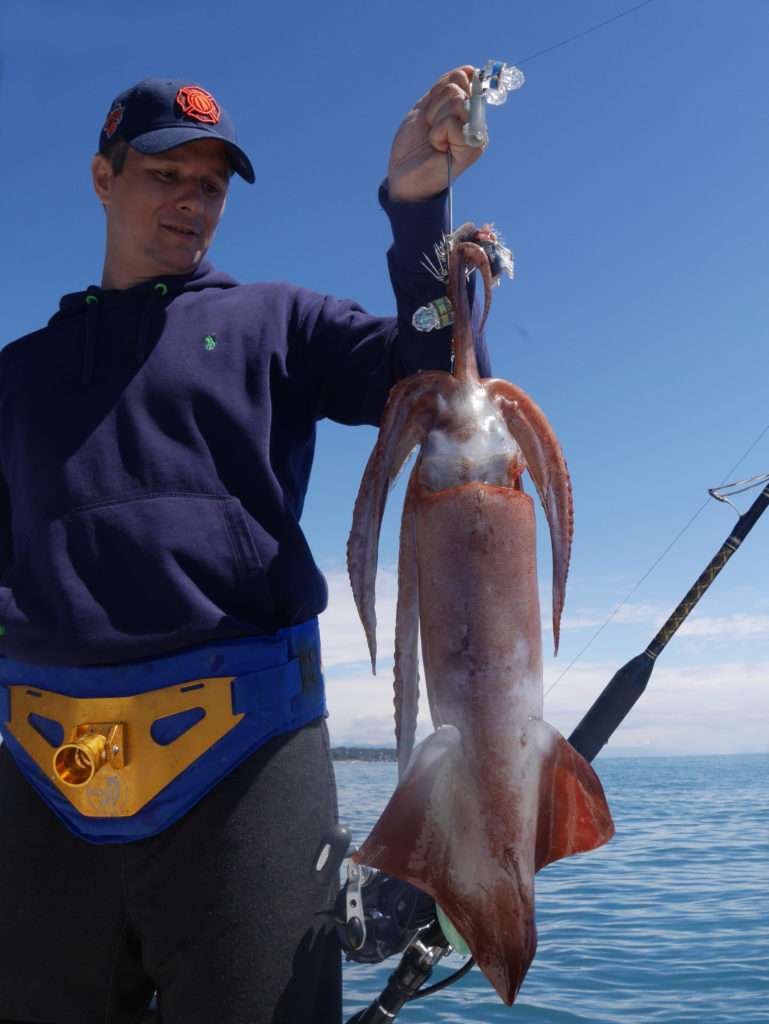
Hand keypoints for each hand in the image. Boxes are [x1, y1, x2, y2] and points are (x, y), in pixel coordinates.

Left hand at [387, 66, 483, 202]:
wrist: (403, 173)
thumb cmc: (413, 144)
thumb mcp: (425, 107)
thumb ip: (444, 88)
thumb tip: (469, 71)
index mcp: (466, 107)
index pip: (462, 77)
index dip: (440, 91)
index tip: (432, 111)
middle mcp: (476, 119)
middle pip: (457, 88)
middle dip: (434, 107)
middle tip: (431, 128)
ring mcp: (477, 133)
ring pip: (456, 101)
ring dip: (435, 120)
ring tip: (434, 138)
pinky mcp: (473, 149)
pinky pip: (453, 123)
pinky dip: (437, 134)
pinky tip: (438, 148)